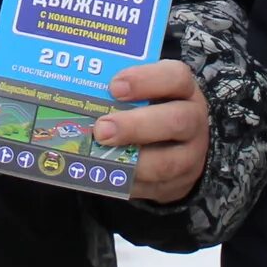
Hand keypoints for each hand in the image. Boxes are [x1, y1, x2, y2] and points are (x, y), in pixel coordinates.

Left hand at [91, 59, 208, 204]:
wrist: (179, 146)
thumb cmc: (151, 109)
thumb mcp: (145, 91)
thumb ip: (119, 89)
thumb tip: (74, 84)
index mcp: (184, 90)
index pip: (176, 77)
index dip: (146, 80)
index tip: (114, 86)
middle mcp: (193, 121)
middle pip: (175, 121)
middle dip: (135, 126)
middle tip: (101, 129)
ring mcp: (189, 156)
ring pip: (167, 163)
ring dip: (131, 162)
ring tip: (100, 157)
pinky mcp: (177, 184)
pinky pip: (153, 188)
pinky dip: (126, 183)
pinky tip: (103, 175)